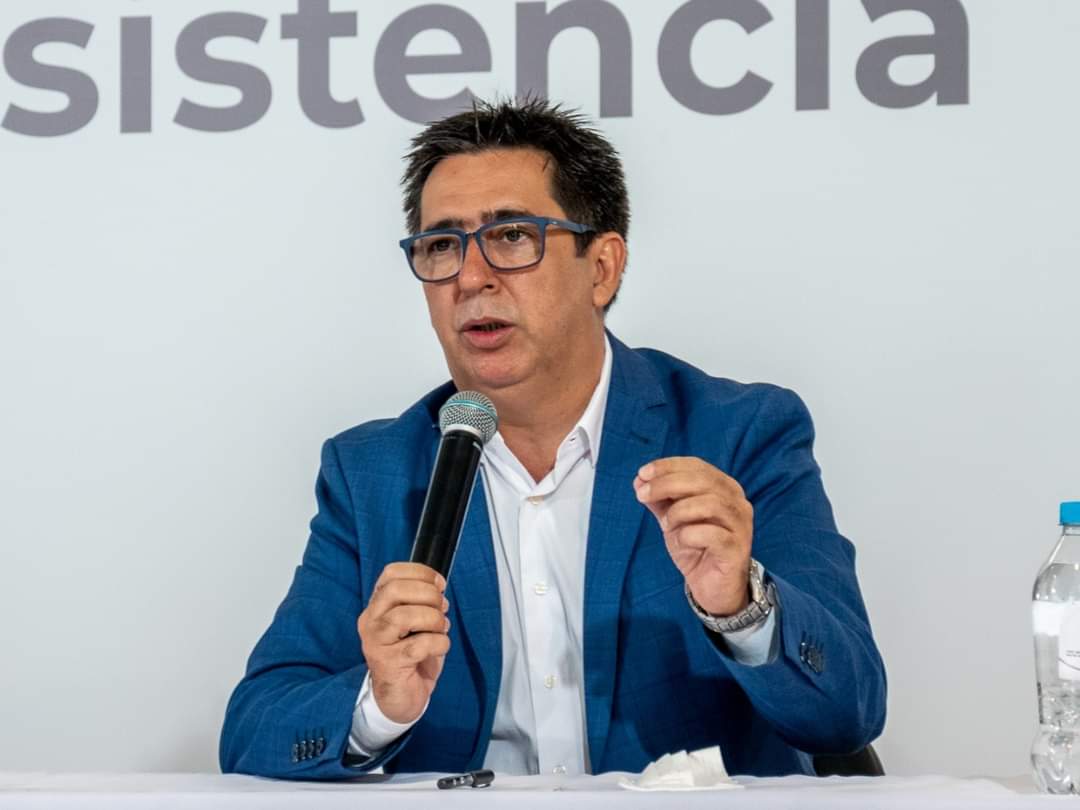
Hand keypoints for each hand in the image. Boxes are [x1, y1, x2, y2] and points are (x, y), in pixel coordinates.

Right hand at [357, 563, 450, 723]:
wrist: (399, 698)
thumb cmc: (411, 656)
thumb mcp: (414, 622)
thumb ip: (421, 602)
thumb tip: (439, 587)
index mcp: (377, 606)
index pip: (390, 574)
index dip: (420, 572)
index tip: (439, 583)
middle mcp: (370, 621)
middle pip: (395, 590)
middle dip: (428, 595)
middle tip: (441, 608)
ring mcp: (376, 643)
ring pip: (404, 617)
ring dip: (433, 619)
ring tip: (440, 629)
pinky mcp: (388, 664)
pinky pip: (419, 645)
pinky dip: (438, 642)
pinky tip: (440, 646)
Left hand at [634, 457, 753, 615]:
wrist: (712, 586)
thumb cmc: (695, 546)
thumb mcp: (672, 518)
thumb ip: (659, 499)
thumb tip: (639, 480)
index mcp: (724, 487)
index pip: (697, 465)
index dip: (668, 466)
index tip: (643, 473)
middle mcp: (737, 502)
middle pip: (703, 480)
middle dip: (667, 484)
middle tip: (643, 494)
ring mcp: (740, 525)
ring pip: (711, 504)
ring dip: (679, 510)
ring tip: (665, 524)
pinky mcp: (736, 549)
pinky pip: (713, 535)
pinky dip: (690, 534)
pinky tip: (681, 540)